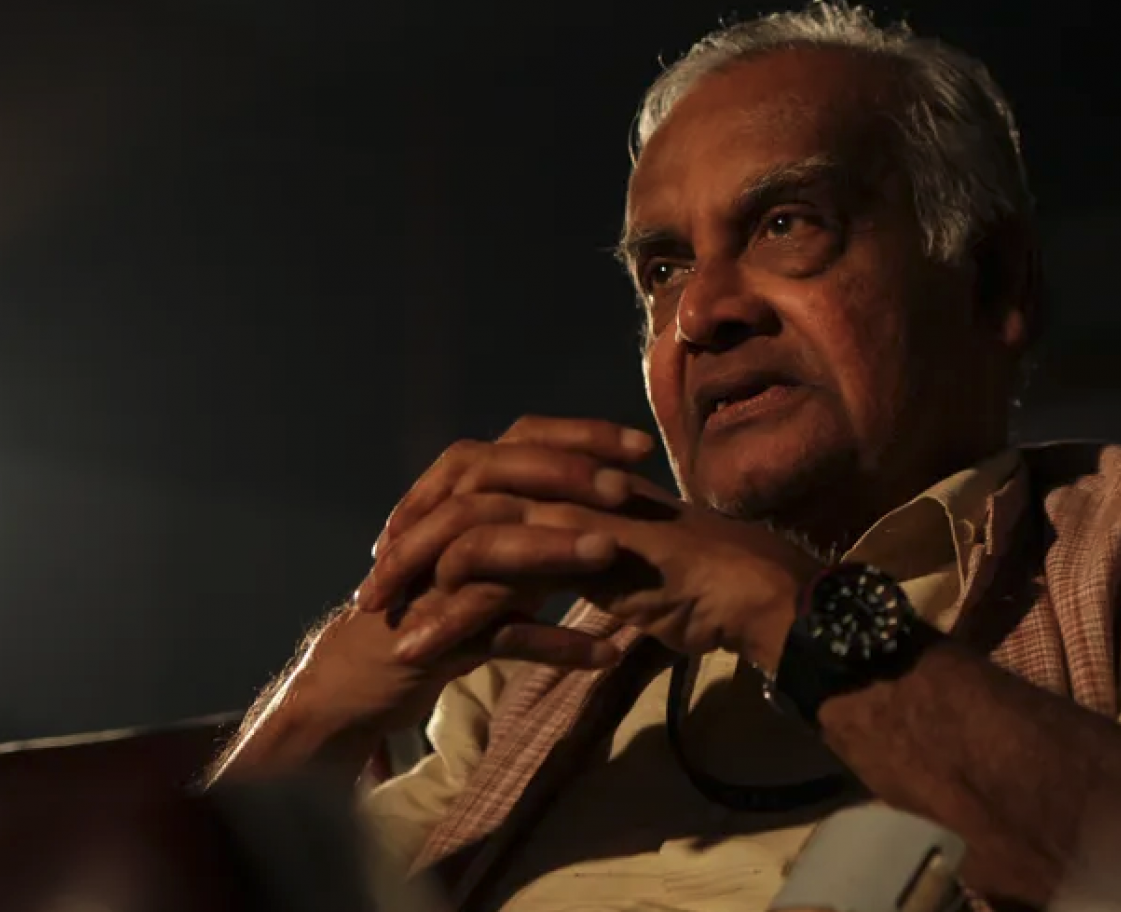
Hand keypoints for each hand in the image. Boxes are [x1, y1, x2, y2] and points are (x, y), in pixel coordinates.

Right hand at [210, 418, 648, 783]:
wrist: (365, 679)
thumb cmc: (445, 608)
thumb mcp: (499, 557)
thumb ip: (541, 522)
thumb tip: (613, 492)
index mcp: (465, 497)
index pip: (520, 440)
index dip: (578, 437)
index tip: (641, 446)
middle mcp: (442, 525)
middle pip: (496, 477)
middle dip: (563, 478)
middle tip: (626, 488)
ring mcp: (432, 581)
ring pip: (489, 550)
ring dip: (552, 550)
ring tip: (612, 553)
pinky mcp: (431, 638)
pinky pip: (497, 637)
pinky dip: (553, 645)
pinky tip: (605, 655)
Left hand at [358, 447, 821, 673]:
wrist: (749, 588)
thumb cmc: (700, 581)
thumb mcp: (624, 561)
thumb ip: (582, 556)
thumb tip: (550, 570)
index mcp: (572, 478)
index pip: (481, 472)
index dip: (432, 506)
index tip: (398, 549)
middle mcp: (565, 484)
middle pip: (458, 489)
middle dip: (406, 536)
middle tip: (371, 583)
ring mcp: (571, 513)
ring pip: (464, 530)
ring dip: (413, 574)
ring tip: (378, 620)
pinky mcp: (578, 555)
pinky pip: (495, 580)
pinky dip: (450, 616)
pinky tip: (420, 648)